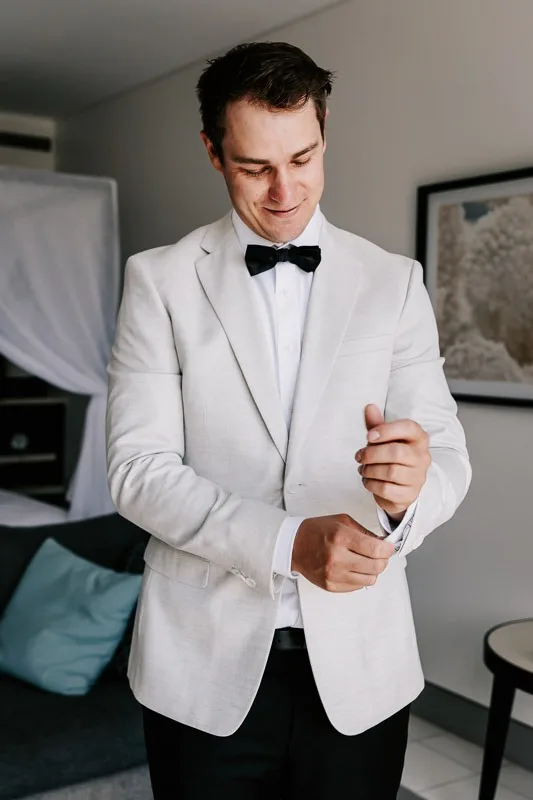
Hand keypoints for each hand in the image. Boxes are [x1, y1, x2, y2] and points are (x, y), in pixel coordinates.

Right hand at [291, 513, 395, 592]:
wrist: (294, 545)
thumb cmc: (318, 531)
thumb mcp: (342, 521)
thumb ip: (365, 532)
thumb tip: (384, 544)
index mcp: (341, 537)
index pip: (375, 550)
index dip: (388, 549)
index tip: (389, 547)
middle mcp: (337, 558)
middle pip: (376, 567)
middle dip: (383, 560)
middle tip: (380, 554)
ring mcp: (334, 574)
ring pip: (369, 579)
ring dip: (372, 570)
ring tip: (365, 561)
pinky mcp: (331, 586)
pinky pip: (358, 586)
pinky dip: (360, 577)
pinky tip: (354, 568)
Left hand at [355, 404, 430, 520]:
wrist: (400, 486)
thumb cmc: (392, 457)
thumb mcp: (384, 438)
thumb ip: (376, 424)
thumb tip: (369, 407)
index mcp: (419, 438)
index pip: (408, 428)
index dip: (386, 430)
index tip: (368, 436)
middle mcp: (423, 457)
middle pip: (396, 452)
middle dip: (372, 454)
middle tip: (359, 456)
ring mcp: (418, 477)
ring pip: (391, 472)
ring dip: (370, 470)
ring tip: (363, 469)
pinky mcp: (409, 494)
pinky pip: (386, 489)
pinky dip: (371, 484)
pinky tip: (368, 480)